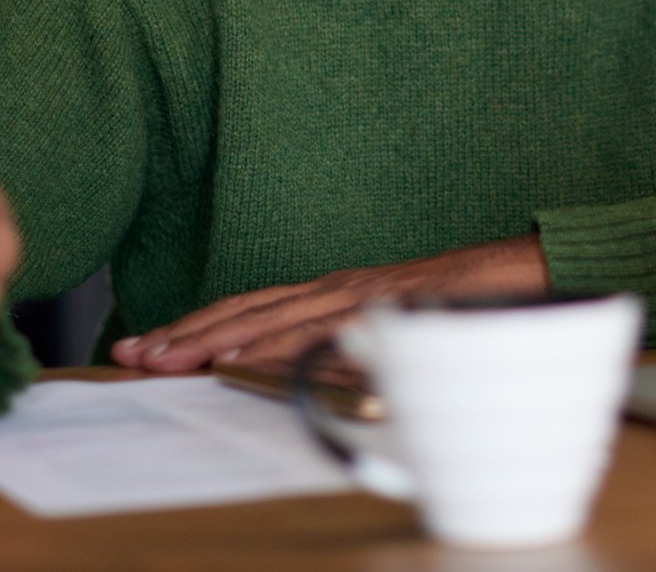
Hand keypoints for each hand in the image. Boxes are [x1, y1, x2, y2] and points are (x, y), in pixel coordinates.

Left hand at [110, 234, 549, 374]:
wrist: (527, 273)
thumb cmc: (462, 304)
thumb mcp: (393, 333)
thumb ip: (352, 352)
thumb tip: (309, 381)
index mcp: (334, 293)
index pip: (251, 309)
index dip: (197, 326)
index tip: (146, 343)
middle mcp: (337, 287)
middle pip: (247, 309)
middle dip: (184, 331)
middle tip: (128, 352)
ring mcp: (358, 294)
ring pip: (271, 317)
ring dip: (213, 338)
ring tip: (164, 358)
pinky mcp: (383, 305)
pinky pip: (320, 330)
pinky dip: (275, 343)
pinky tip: (240, 359)